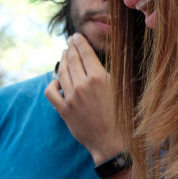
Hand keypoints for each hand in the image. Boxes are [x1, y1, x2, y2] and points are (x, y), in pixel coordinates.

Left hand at [44, 33, 122, 163]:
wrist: (114, 142)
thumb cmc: (125, 116)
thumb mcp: (126, 88)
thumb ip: (118, 69)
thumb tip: (121, 48)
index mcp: (99, 77)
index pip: (85, 53)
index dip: (79, 42)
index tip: (75, 36)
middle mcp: (82, 86)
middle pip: (71, 60)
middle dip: (69, 49)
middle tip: (69, 42)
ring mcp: (71, 98)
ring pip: (61, 73)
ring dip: (61, 62)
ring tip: (63, 56)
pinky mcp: (64, 111)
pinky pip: (51, 92)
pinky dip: (52, 84)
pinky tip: (57, 81)